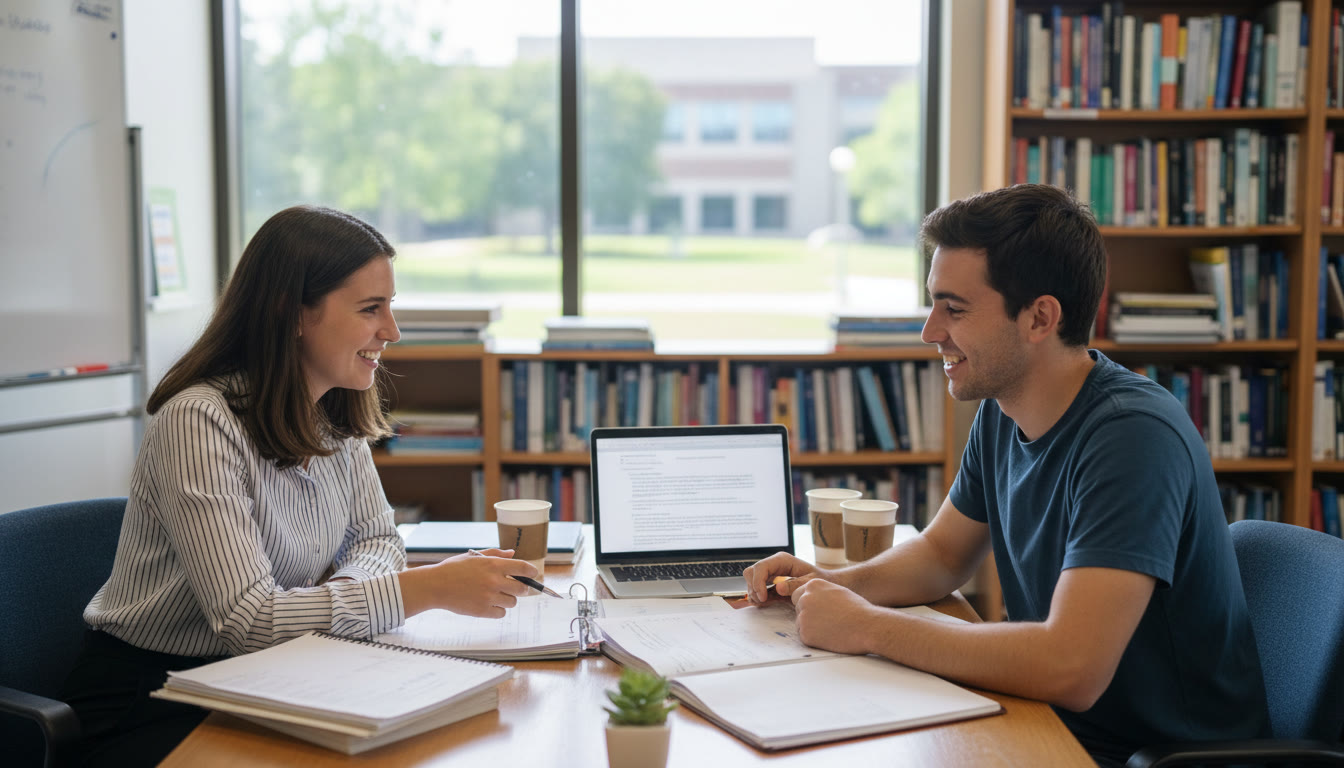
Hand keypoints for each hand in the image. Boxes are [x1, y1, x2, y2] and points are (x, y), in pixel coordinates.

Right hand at [401, 549, 536, 618]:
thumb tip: (512, 554)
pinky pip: (501, 613)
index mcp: (493, 565)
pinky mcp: (482, 611)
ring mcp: (488, 597)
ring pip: (512, 602)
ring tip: (497, 595)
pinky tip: (490, 604)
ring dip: (508, 599)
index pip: (523, 568)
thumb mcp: (474, 556)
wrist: (435, 586)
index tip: (533, 574)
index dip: (531, 572)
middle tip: (515, 587)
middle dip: (521, 588)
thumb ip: (495, 554)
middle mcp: (493, 581)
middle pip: (522, 588)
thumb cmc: (453, 569)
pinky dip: (499, 610)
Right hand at [742, 553, 829, 603]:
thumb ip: (795, 585)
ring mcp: (771, 571)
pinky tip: (766, 601)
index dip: (758, 582)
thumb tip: (778, 588)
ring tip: (765, 602)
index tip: (763, 598)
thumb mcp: (810, 582)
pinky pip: (757, 586)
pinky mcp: (770, 580)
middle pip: (751, 572)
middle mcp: (774, 564)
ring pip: (751, 579)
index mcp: (782, 560)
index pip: (761, 567)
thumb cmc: (819, 579)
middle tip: (763, 601)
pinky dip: (758, 595)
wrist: (823, 581)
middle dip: (754, 587)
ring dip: (755, 592)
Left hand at [790, 578, 878, 654]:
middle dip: (807, 614)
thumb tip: (813, 598)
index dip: (809, 604)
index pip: (799, 594)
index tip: (820, 610)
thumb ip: (821, 592)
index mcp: (813, 585)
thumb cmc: (857, 610)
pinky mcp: (805, 634)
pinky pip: (805, 637)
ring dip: (812, 627)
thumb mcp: (837, 591)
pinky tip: (830, 636)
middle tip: (825, 621)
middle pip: (797, 607)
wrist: (866, 626)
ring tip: (832, 628)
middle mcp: (805, 598)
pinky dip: (815, 639)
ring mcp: (803, 616)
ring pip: (800, 623)